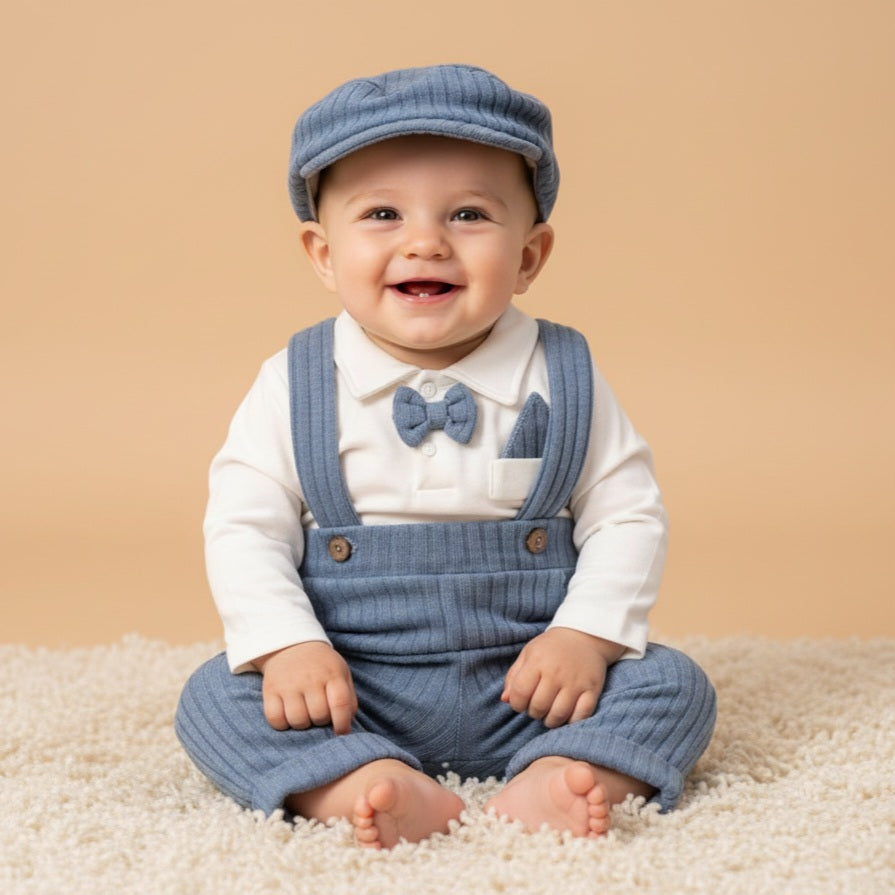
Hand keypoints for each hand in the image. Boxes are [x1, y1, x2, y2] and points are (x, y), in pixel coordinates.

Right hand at [254, 641, 357, 734]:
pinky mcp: (270, 689)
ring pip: (298, 721)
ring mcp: (289, 683)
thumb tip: (346, 728)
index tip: (341, 732)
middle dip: (321, 721)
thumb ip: (348, 699)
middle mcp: (310, 677)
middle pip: (319, 715)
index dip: (342, 723)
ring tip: (304, 714)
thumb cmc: (322, 666)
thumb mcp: (341, 673)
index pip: (341, 704)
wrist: (291, 645)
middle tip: (319, 714)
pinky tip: (288, 715)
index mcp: (332, 673)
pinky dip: (282, 724)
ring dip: (303, 724)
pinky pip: (275, 719)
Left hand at [501, 628, 623, 728]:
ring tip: (549, 713)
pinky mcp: (592, 689)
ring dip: (551, 720)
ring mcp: (575, 682)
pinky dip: (572, 721)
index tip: (520, 702)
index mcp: (537, 661)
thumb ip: (514, 677)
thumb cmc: (551, 648)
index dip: (516, 704)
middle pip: (539, 707)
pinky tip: (567, 715)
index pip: (520, 693)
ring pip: (559, 715)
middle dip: (533, 712)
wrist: (584, 635)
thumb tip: (505, 700)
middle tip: (536, 707)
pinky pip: (582, 715)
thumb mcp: (528, 654)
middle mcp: (556, 672)